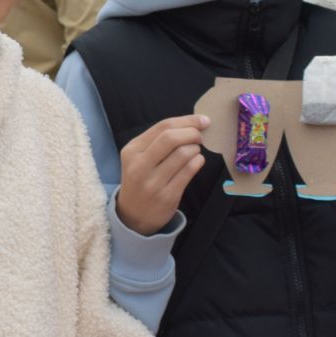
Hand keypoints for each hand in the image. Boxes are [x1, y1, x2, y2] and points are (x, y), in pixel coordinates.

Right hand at [116, 115, 209, 235]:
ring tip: (194, 152)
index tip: (203, 120)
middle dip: (192, 132)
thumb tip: (192, 123)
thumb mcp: (139, 158)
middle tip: (200, 136)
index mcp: (132, 151)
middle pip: (171, 138)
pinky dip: (198, 162)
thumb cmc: (141, 180)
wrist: (133, 216)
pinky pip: (189, 172)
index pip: (162, 127)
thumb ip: (159, 140)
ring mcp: (152, 182)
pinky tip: (197, 162)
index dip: (187, 121)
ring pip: (183, 154)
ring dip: (195, 149)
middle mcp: (139, 165)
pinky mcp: (167, 196)